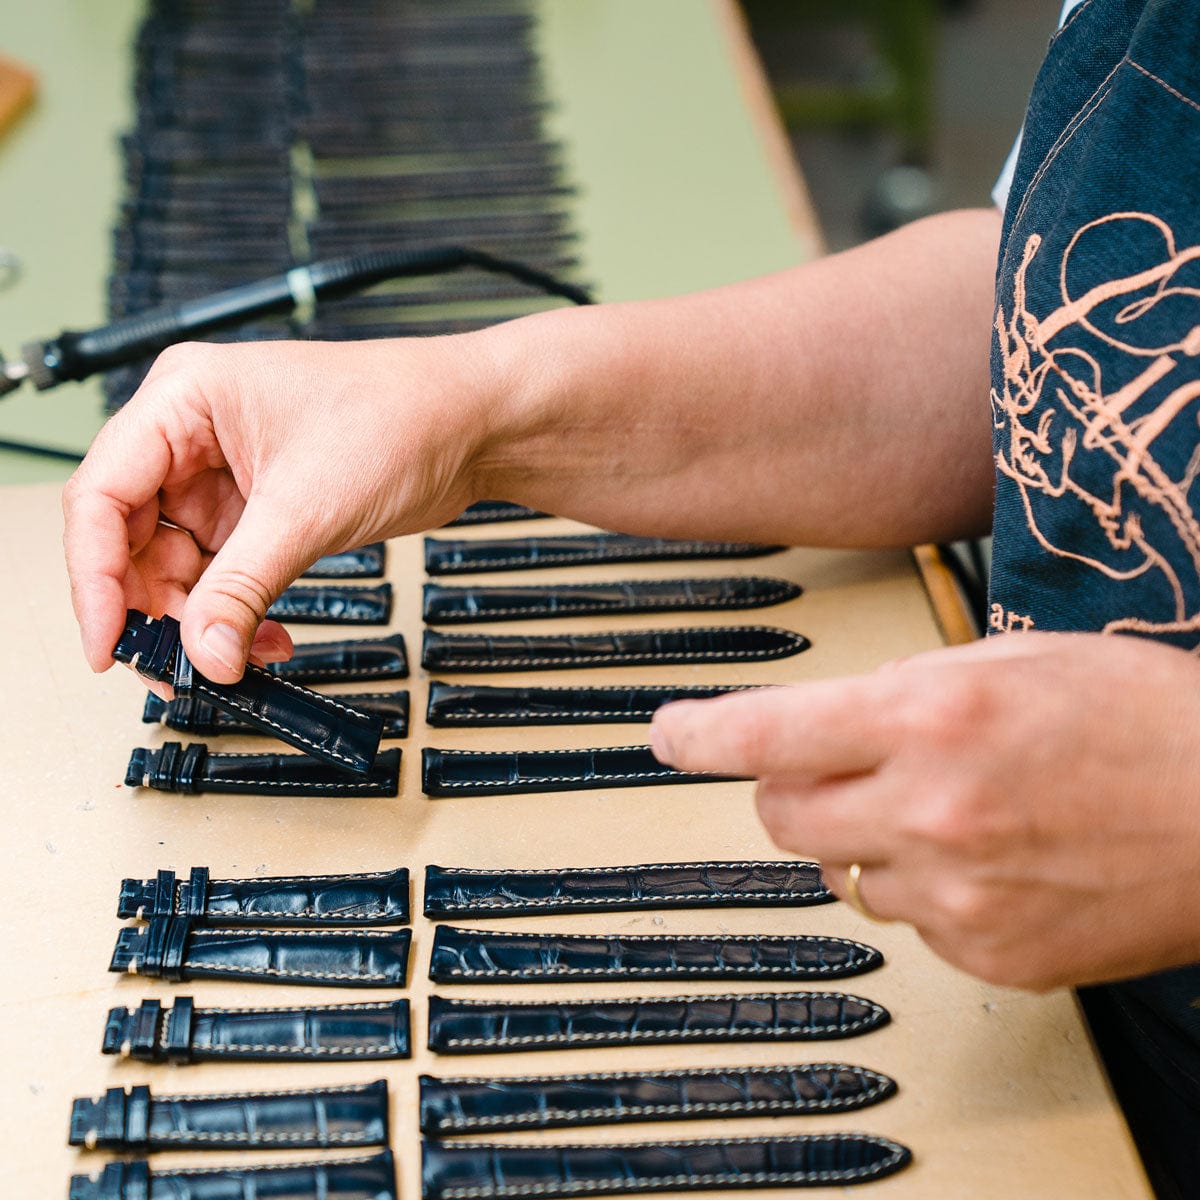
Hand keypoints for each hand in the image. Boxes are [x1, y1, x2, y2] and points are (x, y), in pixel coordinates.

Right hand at [62, 336, 498, 682]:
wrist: (475, 426)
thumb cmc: (403, 415)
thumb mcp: (307, 509)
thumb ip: (243, 587)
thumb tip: (203, 654)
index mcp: (184, 398)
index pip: (101, 494)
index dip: (93, 578)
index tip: (108, 642)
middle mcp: (193, 433)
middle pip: (130, 536)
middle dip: (151, 608)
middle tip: (171, 668)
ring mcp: (227, 473)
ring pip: (177, 563)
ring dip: (201, 619)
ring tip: (230, 660)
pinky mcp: (262, 507)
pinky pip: (224, 572)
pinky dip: (238, 611)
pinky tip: (264, 640)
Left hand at [649, 631, 1199, 989]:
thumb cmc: (1142, 718)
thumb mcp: (1012, 659)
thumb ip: (908, 688)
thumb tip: (840, 719)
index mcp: (931, 718)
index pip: (769, 733)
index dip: (701, 735)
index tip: (668, 736)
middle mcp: (932, 809)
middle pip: (782, 816)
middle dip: (791, 790)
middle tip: (834, 771)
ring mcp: (959, 893)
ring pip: (842, 872)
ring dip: (867, 839)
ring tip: (953, 810)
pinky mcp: (990, 953)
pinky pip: (909, 922)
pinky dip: (927, 888)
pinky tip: (992, 858)